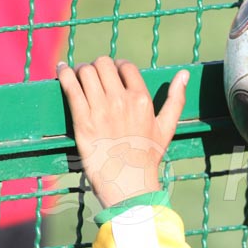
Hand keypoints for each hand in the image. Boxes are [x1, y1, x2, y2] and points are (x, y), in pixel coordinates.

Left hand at [57, 56, 188, 207]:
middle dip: (98, 66)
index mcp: (142, 99)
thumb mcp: (167, 127)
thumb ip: (177, 98)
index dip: (118, 66)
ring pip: (86, 71)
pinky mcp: (82, 119)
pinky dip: (64, 73)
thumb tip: (185, 74)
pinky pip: (70, 86)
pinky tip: (61, 69)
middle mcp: (121, 100)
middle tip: (94, 74)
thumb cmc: (148, 156)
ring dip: (81, 69)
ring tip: (79, 75)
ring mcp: (100, 109)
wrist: (128, 182)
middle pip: (104, 64)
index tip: (113, 73)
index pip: (126, 66)